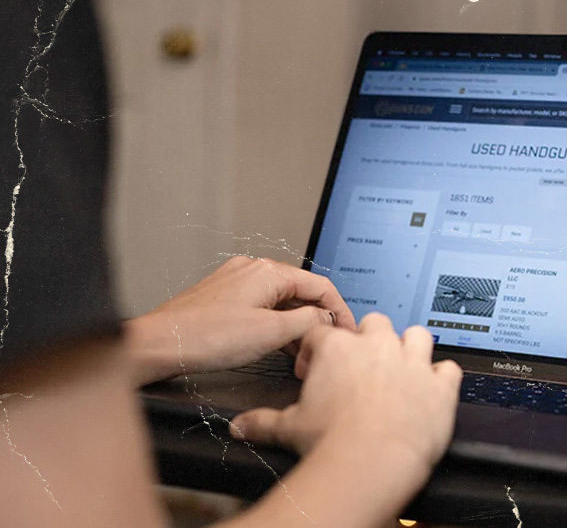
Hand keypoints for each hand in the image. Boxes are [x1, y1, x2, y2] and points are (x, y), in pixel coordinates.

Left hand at [124, 256, 354, 384]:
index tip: (349, 331)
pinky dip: (275, 325)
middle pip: (301, 292)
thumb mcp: (270, 333)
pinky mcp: (224, 296)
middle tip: (325, 348)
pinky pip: (262, 307)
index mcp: (268, 272)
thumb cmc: (205, 337)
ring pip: (281, 301)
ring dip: (296, 326)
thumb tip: (327, 318)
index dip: (340, 310)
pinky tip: (277, 346)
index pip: (320, 285)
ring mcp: (237, 281)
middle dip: (317, 321)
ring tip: (301, 354)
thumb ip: (308, 322)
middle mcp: (253, 270)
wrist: (159, 344)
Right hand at [230, 313, 461, 475]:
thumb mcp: (288, 428)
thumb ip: (263, 421)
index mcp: (338, 349)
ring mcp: (411, 362)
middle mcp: (377, 346)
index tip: (316, 368)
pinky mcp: (439, 385)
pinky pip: (449, 369)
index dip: (318, 350)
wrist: (371, 463)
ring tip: (402, 365)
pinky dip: (443, 378)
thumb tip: (240, 426)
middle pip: (375, 323)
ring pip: (417, 335)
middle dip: (369, 340)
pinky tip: (434, 388)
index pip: (324, 334)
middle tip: (362, 365)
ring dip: (411, 347)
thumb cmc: (330, 443)